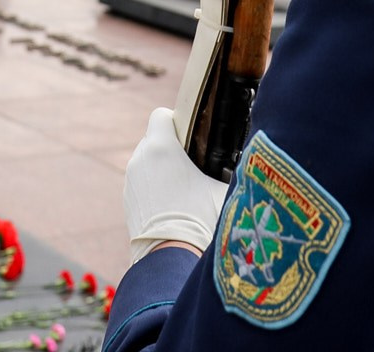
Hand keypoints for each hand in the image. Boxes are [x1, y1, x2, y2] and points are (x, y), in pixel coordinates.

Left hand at [124, 107, 230, 263]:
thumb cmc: (201, 220)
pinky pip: (142, 183)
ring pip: (147, 162)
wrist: (171, 259)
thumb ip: (228, 170)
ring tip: (185, 189)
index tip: (195, 138)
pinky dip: (154, 188)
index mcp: (160, 147)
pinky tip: (173, 205)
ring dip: (162, 169)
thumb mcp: (223, 189)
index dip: (179, 122)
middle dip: (173, 148)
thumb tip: (247, 162)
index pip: (161, 115)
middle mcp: (140, 159)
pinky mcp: (127, 202)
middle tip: (195, 165)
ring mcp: (130, 181)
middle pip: (154, 138)